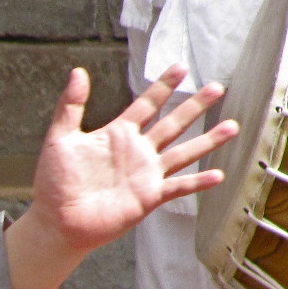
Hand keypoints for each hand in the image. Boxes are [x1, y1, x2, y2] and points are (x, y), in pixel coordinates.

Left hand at [4, 66, 237, 288]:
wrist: (57, 221)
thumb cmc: (54, 182)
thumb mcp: (59, 138)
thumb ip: (70, 105)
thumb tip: (78, 71)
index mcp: (117, 134)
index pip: (146, 104)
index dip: (163, 86)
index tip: (181, 67)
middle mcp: (137, 151)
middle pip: (172, 123)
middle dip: (195, 106)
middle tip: (218, 87)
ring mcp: (145, 174)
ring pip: (183, 152)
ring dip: (207, 140)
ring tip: (232, 126)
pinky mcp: (148, 197)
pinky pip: (178, 187)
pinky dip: (197, 182)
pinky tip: (218, 174)